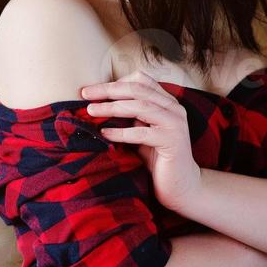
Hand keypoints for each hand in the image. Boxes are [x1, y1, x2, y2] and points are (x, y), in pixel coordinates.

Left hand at [80, 71, 201, 216]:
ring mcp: (175, 123)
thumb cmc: (157, 158)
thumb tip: (97, 105)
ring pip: (140, 106)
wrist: (181, 186)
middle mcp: (174, 108)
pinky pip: (142, 133)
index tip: (92, 90)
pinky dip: (121, 132)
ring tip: (91, 110)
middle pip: (137, 89)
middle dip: (108, 90)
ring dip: (112, 107)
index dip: (115, 82)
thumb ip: (128, 116)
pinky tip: (104, 134)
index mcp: (166, 101)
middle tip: (85, 94)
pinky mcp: (173, 141)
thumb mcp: (141, 131)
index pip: (141, 80)